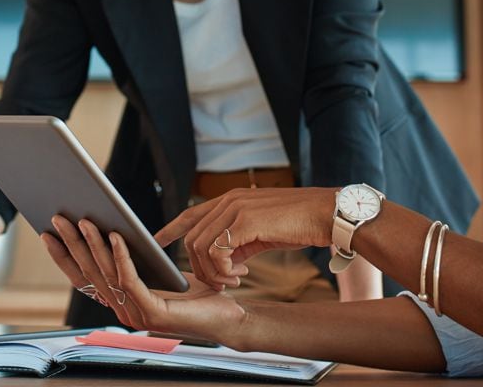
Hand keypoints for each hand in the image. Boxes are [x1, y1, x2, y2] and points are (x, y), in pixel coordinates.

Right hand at [41, 216, 246, 341]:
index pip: (83, 278)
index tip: (48, 233)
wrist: (227, 315)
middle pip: (89, 273)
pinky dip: (121, 256)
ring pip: (107, 274)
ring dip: (93, 245)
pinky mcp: (153, 313)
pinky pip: (130, 279)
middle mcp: (123, 311)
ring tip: (85, 220)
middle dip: (72, 244)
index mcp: (120, 302)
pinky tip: (116, 236)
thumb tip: (110, 228)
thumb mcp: (157, 270)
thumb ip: (134, 259)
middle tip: (59, 218)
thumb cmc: (196, 292)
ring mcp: (136, 314)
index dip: (64, 257)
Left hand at [154, 187, 335, 290]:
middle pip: (193, 238)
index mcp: (232, 199)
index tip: (156, 241)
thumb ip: (239, 241)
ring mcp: (236, 208)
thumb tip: (226, 261)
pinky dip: (223, 269)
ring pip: (201, 246)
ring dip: (213, 272)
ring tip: (233, 280)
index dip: (171, 228)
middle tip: (223, 282)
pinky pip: (218, 251)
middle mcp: (229, 200)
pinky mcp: (246, 221)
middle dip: (200, 267)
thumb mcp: (262, 231)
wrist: (327, 214)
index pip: (191, 213)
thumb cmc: (300, 223)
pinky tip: (241, 274)